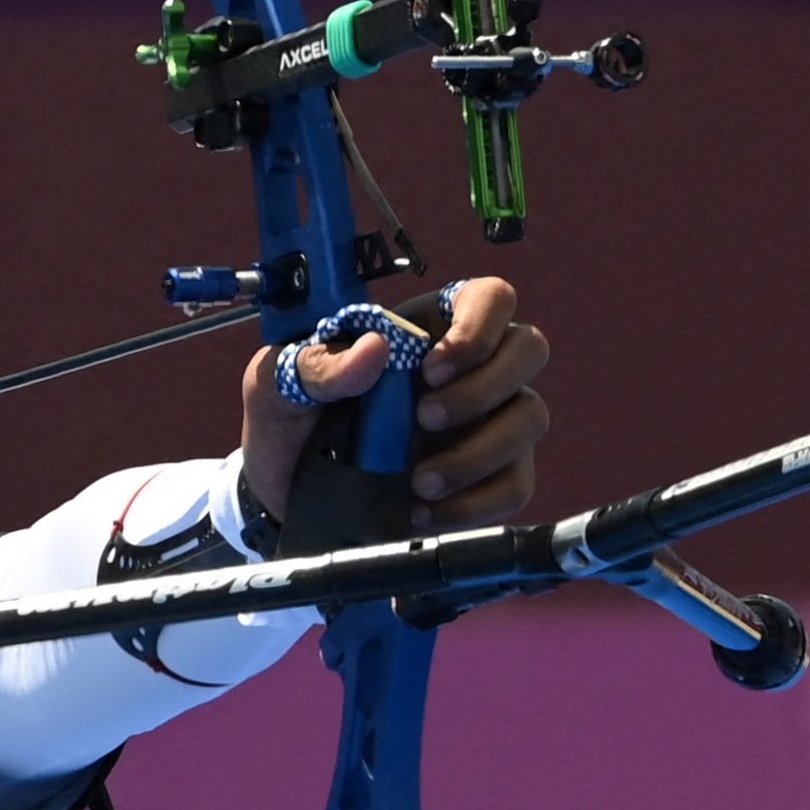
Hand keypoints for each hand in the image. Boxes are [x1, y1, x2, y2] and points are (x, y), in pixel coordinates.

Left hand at [235, 276, 552, 533]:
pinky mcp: (488, 480)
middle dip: (485, 386)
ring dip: (478, 452)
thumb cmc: (289, 423)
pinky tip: (424, 512)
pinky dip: (475, 503)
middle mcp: (470, 370)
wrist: (282, 497)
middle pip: (530, 349)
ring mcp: (486, 425)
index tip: (432, 367)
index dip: (479, 325)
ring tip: (418, 482)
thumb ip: (316, 363)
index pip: (490, 298)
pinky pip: (515, 486)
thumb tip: (375, 350)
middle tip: (424, 418)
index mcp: (426, 328)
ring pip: (530, 418)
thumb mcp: (279, 384)